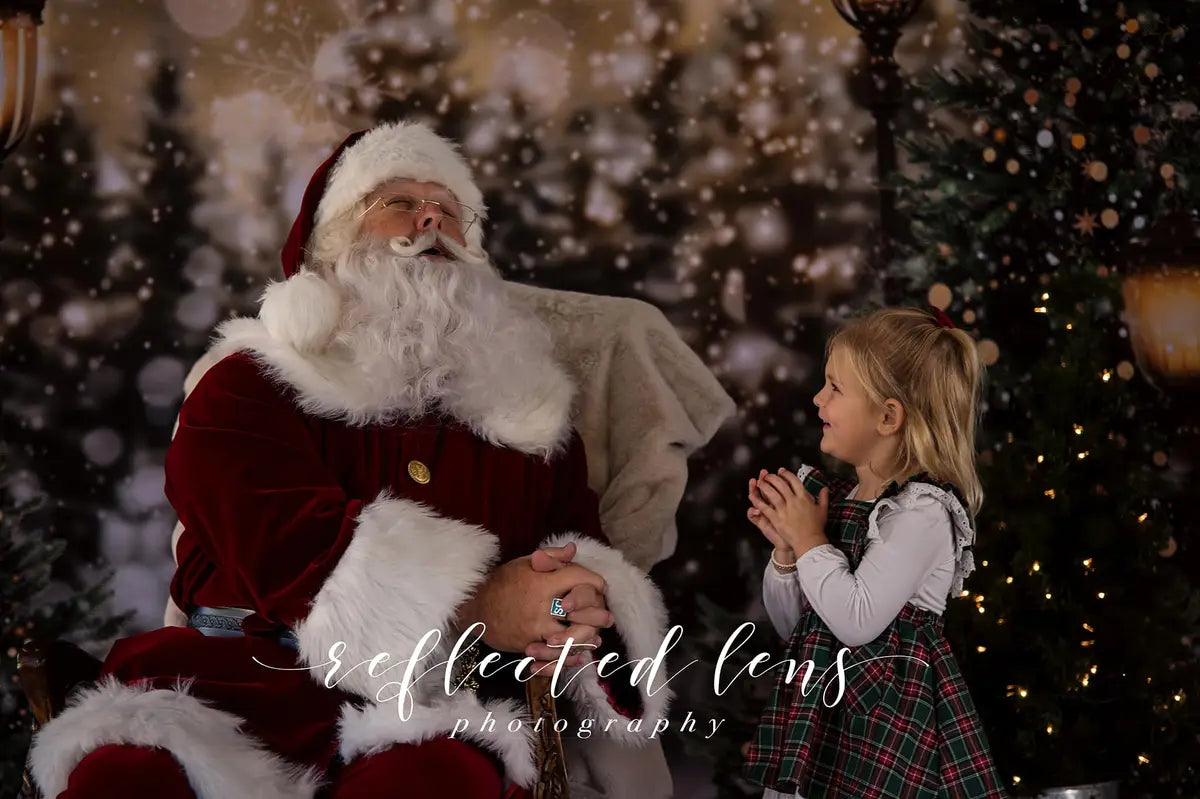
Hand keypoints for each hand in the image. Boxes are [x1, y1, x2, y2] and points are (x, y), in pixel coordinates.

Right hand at [457, 546, 608, 673]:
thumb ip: (550, 556)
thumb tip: (573, 549)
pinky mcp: (527, 644)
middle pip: (580, 612)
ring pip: (570, 637)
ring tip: (596, 638)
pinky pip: (553, 655)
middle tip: (608, 618)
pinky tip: (579, 655)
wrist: (473, 608)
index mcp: (541, 582)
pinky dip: (569, 657)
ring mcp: (534, 627)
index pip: (578, 579)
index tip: (601, 586)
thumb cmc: (501, 583)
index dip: (594, 581)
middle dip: (598, 614)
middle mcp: (540, 605)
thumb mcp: (523, 563)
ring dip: (587, 639)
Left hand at [748, 468, 828, 555]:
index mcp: (804, 498)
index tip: (781, 471)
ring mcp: (784, 510)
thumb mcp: (822, 510)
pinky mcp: (777, 519)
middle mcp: (793, 501)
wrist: (810, 542)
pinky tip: (753, 497)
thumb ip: (823, 498)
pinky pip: (765, 508)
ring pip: (772, 494)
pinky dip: (758, 502)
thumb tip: (825, 489)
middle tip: (767, 475)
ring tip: (759, 482)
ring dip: (764, 486)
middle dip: (772, 478)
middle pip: (780, 484)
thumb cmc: (816, 527)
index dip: (786, 474)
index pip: (794, 481)